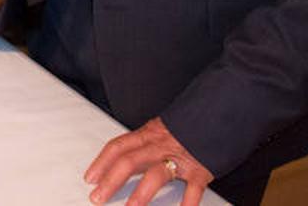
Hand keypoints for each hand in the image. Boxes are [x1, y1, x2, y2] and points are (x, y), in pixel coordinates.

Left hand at [85, 117, 213, 205]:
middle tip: (97, 197)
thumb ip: (144, 144)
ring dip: (141, 193)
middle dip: (111, 181)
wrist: (217, 112)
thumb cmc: (187, 125)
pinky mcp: (200, 169)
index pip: (118, 147)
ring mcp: (180, 157)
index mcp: (149, 134)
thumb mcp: (162, 129)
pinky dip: (188, 203)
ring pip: (156, 174)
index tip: (90, 178)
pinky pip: (193, 189)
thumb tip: (121, 163)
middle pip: (130, 161)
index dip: (101, 162)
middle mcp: (161, 145)